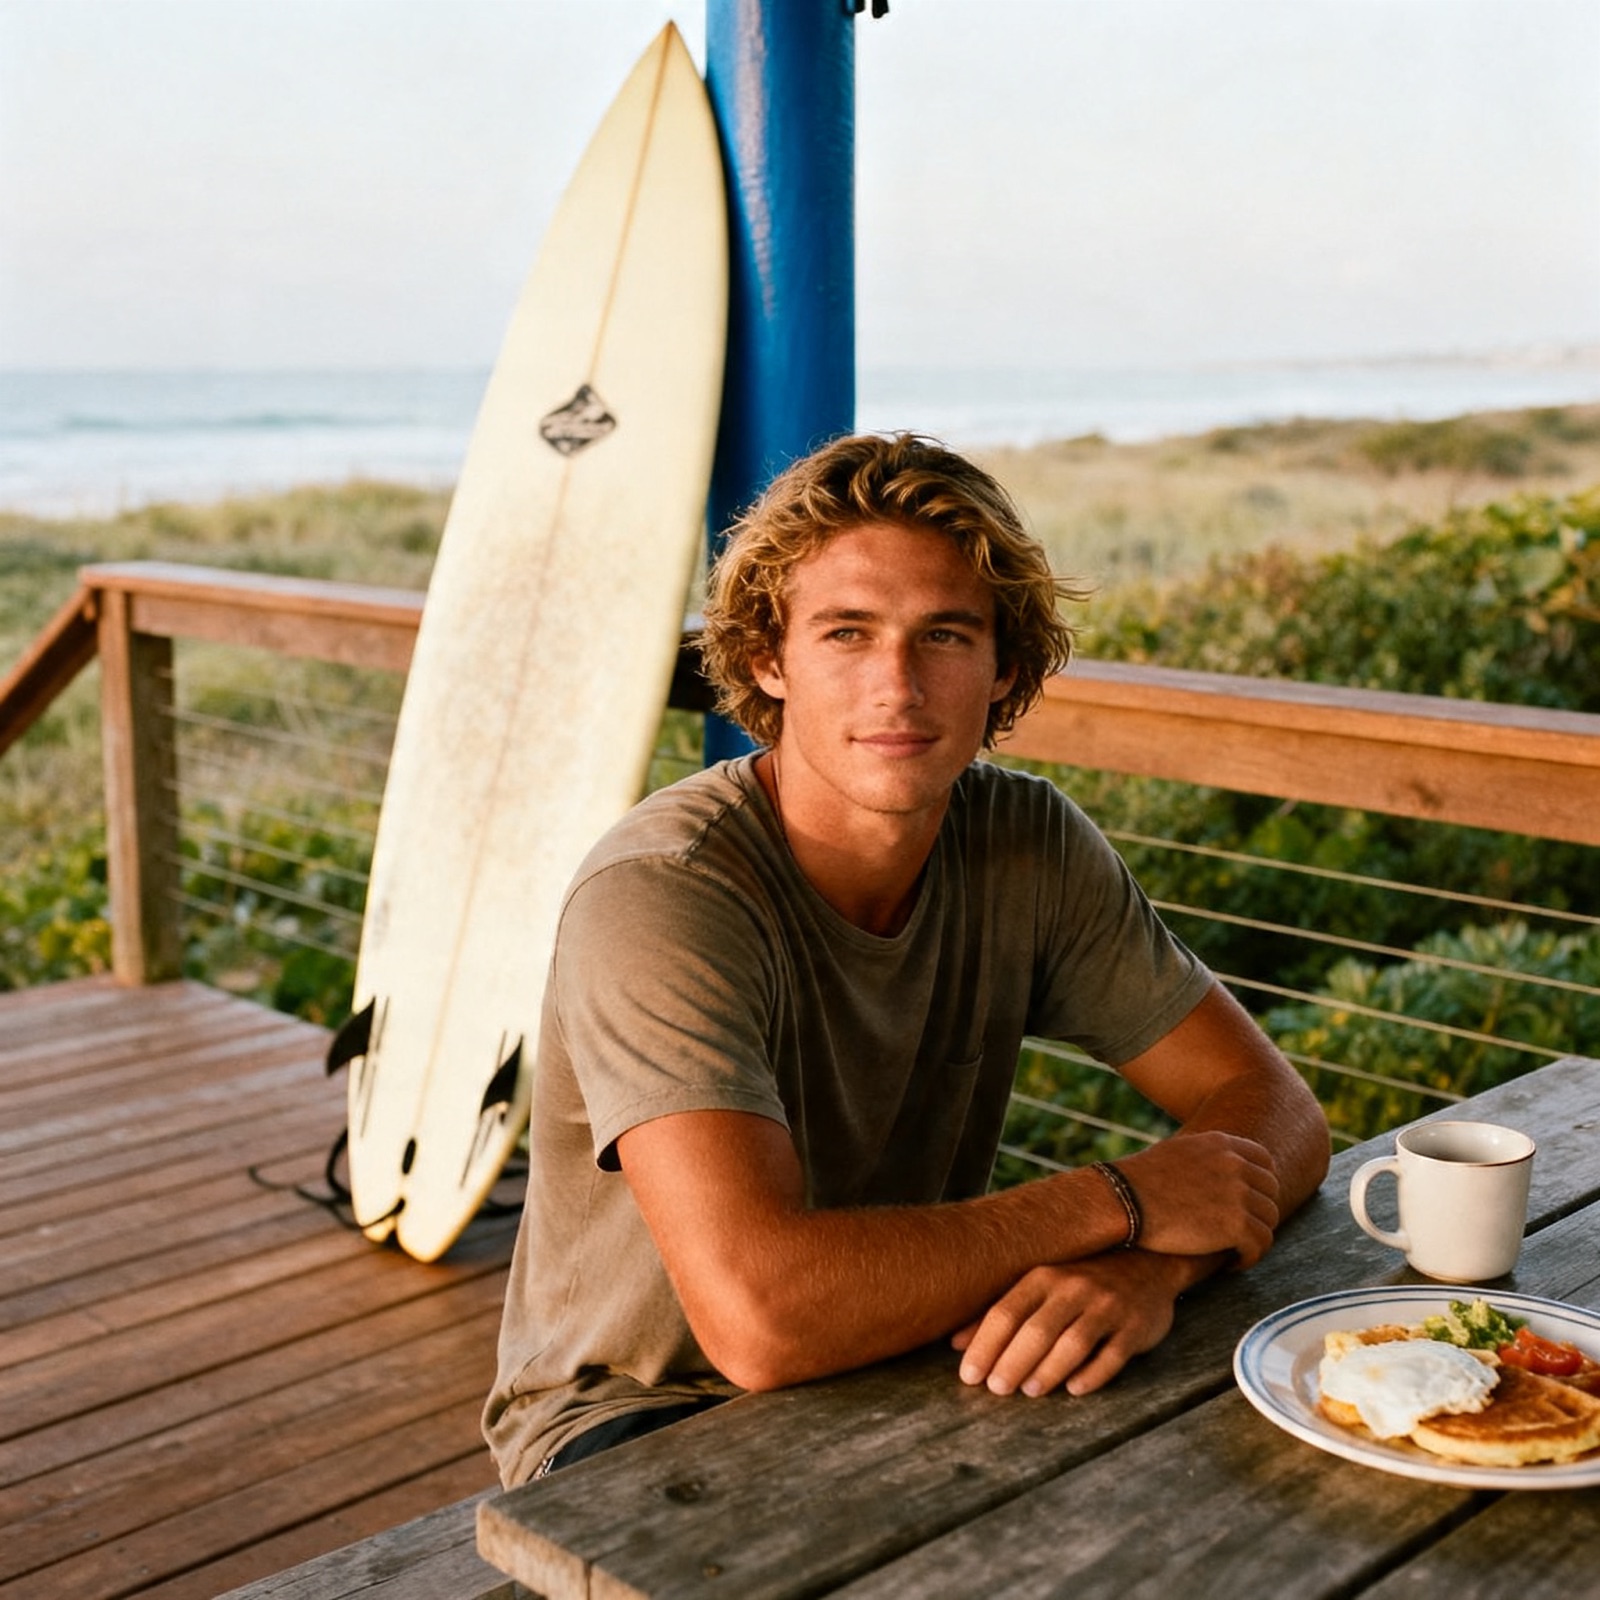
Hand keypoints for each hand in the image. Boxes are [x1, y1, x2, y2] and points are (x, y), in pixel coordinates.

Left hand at [952, 1251, 1182, 1397]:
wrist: (1148, 1264)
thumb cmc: (1081, 1282)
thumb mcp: (1041, 1287)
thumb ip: (1002, 1313)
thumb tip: (955, 1344)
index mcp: (1044, 1276)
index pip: (1006, 1312)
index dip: (984, 1345)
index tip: (968, 1376)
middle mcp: (1074, 1288)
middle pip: (1037, 1329)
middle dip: (1012, 1361)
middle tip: (995, 1389)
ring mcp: (1106, 1307)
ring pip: (1073, 1342)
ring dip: (1048, 1370)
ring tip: (1029, 1392)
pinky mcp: (1135, 1327)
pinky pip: (1113, 1355)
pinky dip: (1093, 1374)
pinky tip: (1074, 1390)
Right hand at [1117, 1130, 1281, 1267]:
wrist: (1124, 1200)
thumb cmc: (1141, 1180)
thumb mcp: (1178, 1151)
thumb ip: (1205, 1154)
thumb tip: (1216, 1164)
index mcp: (1222, 1144)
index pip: (1264, 1160)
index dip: (1262, 1183)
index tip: (1250, 1201)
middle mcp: (1235, 1164)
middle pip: (1271, 1191)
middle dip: (1259, 1212)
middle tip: (1241, 1230)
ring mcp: (1239, 1194)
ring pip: (1268, 1221)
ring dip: (1254, 1238)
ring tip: (1235, 1250)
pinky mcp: (1236, 1225)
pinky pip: (1259, 1245)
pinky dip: (1248, 1258)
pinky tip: (1230, 1264)